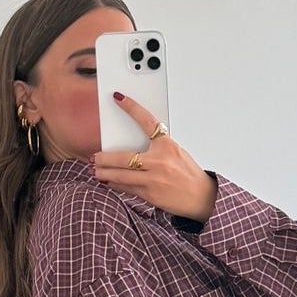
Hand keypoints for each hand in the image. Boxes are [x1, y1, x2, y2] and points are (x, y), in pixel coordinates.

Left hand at [92, 93, 216, 220]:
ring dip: (105, 173)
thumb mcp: (176, 153)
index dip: (131, 108)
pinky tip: (108, 182)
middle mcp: (159, 162)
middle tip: (94, 157)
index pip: (146, 121)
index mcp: (167, 146)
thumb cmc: (188, 174)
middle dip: (105, 158)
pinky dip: (115, 185)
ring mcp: (153, 179)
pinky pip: (127, 188)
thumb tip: (134, 144)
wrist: (201, 197)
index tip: (119, 98)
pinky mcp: (150, 194)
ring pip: (121, 175)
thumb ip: (157, 147)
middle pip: (123, 158)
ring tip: (96, 171)